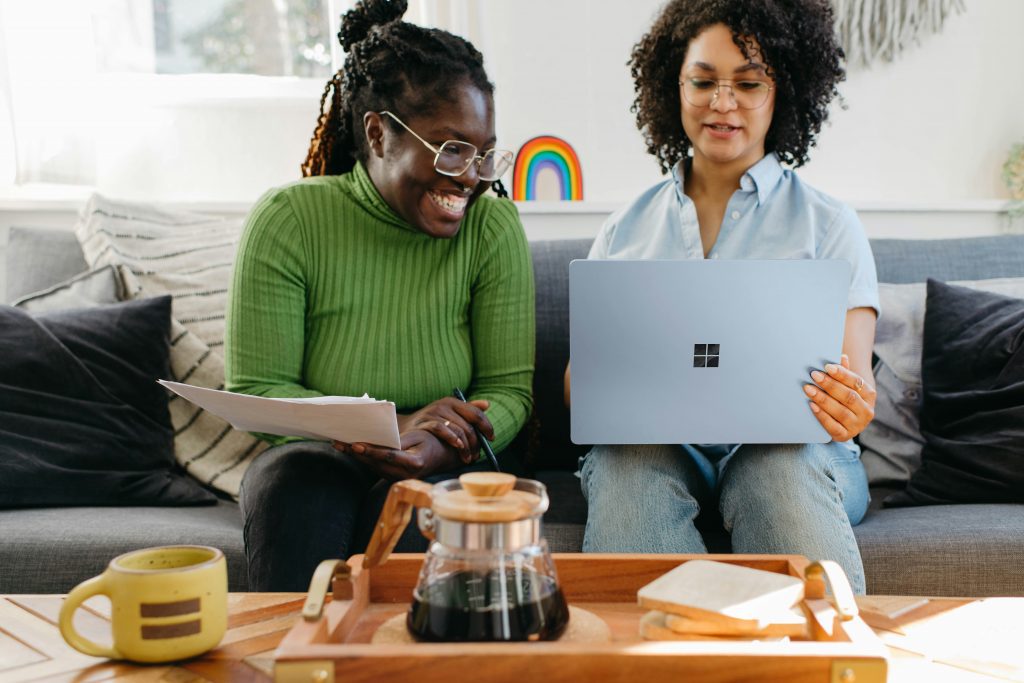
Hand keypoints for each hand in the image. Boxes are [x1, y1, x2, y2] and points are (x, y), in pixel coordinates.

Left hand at [333, 430, 460, 480]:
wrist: (440, 456)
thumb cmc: (429, 442)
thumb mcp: (418, 436)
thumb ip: (400, 441)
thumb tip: (381, 441)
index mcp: (415, 463)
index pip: (389, 456)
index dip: (371, 451)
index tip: (356, 444)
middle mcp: (406, 475)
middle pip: (376, 463)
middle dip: (356, 453)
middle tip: (339, 442)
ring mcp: (399, 478)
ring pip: (372, 467)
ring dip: (355, 456)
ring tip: (339, 444)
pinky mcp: (392, 477)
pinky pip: (375, 468)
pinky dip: (362, 458)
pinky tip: (350, 449)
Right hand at [397, 397, 493, 462]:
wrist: (404, 428)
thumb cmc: (431, 421)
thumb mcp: (449, 413)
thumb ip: (468, 409)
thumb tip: (487, 404)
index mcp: (453, 402)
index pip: (475, 413)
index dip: (486, 426)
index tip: (491, 438)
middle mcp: (444, 405)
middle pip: (468, 424)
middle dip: (476, 442)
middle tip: (477, 455)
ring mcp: (433, 413)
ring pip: (458, 429)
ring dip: (466, 446)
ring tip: (468, 457)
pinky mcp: (424, 422)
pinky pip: (442, 429)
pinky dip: (452, 439)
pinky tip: (458, 447)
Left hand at [804, 353, 875, 440]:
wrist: (846, 421)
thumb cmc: (843, 396)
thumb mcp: (846, 384)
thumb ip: (844, 372)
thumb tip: (842, 356)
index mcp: (869, 395)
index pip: (856, 382)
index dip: (842, 374)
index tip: (827, 366)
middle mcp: (867, 411)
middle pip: (848, 396)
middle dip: (830, 385)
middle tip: (814, 375)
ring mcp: (857, 425)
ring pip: (840, 411)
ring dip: (823, 399)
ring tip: (808, 389)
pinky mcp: (845, 436)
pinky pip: (833, 427)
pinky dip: (822, 416)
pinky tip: (811, 405)